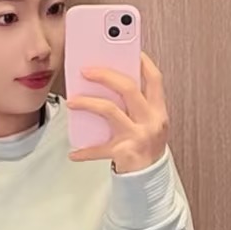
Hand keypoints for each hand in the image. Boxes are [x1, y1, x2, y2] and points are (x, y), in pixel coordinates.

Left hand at [67, 51, 168, 173]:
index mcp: (158, 110)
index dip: (142, 62)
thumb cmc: (146, 146)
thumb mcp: (148, 122)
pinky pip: (99, 148)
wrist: (151, 180)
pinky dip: (84, 151)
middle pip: (129, 89)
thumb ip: (135, 103)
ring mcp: (138, 136)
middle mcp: (151, 121)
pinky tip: (74, 152)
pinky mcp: (124, 153)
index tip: (128, 49)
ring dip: (88, 103)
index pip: (154, 78)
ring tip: (72, 102)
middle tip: (86, 70)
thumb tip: (108, 82)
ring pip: (110, 110)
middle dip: (105, 75)